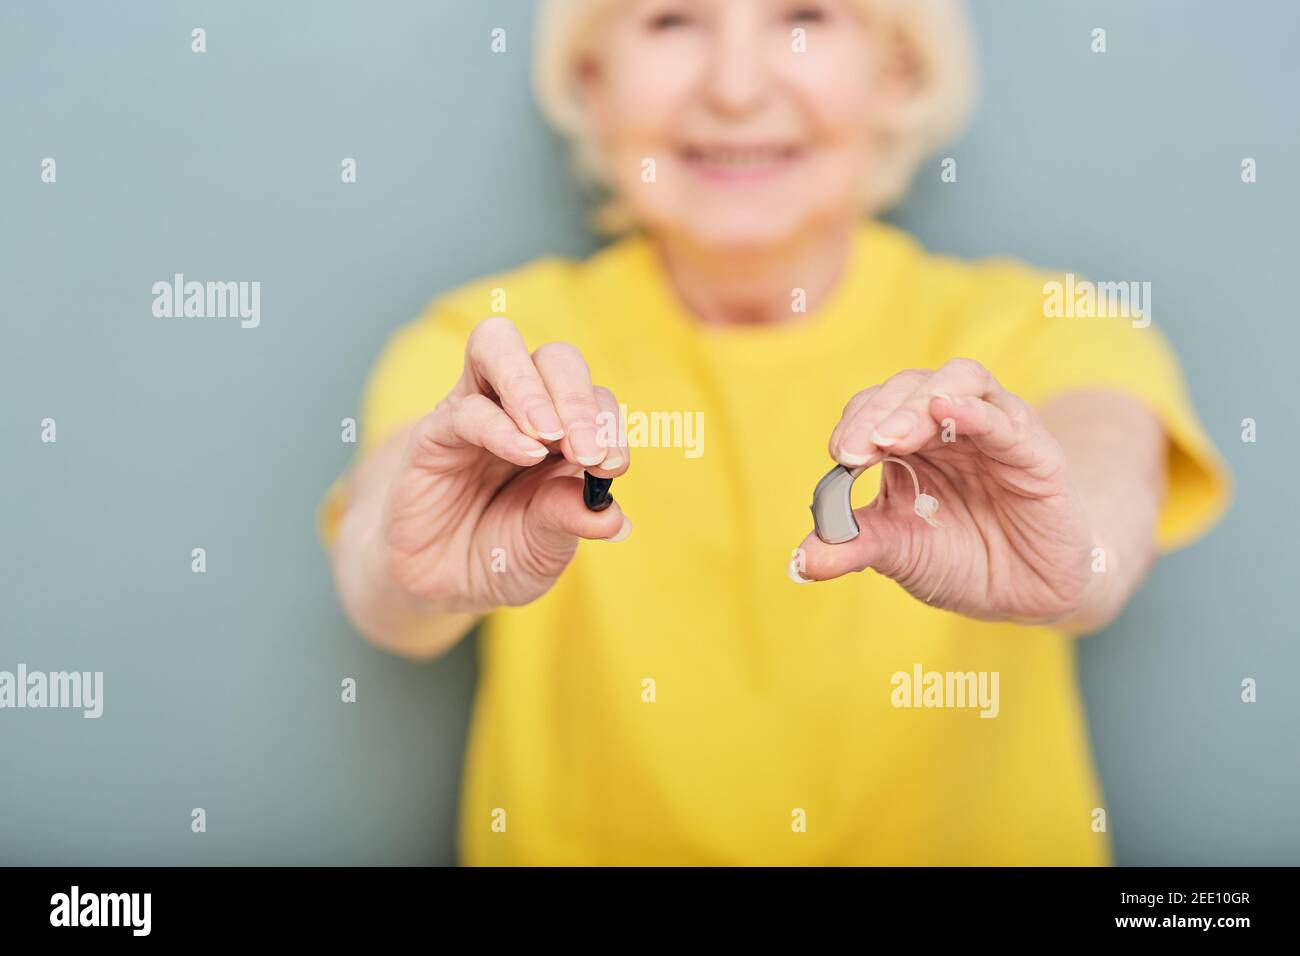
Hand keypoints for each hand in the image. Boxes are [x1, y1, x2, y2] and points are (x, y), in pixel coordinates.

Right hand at [380, 317, 629, 613]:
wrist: (441, 583)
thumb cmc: (501, 555)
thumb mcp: (546, 549)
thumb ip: (572, 521)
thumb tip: (613, 515)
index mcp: (565, 432)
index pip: (595, 398)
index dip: (608, 424)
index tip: (612, 466)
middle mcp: (523, 410)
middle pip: (555, 359)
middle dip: (578, 398)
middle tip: (588, 452)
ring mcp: (477, 412)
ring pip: (499, 347)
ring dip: (532, 388)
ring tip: (550, 436)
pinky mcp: (435, 432)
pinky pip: (465, 408)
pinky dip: (500, 427)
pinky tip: (522, 456)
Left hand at [794, 358, 1093, 623]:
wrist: (1024, 596)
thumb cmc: (959, 560)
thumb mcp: (899, 553)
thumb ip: (853, 546)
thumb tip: (800, 560)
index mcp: (911, 441)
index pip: (875, 409)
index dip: (855, 424)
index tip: (838, 456)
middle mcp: (952, 425)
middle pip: (911, 387)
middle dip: (879, 413)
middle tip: (855, 450)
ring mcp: (996, 432)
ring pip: (961, 382)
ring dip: (920, 403)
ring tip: (892, 436)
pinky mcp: (1037, 454)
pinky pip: (1007, 421)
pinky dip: (976, 410)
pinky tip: (948, 410)